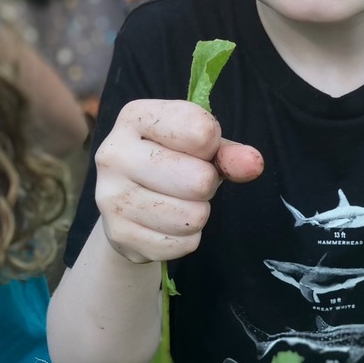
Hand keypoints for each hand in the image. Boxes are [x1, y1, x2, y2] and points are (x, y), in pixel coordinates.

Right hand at [95, 100, 263, 262]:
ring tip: (180, 202)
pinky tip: (168, 225)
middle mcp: (114, 153)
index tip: (202, 147)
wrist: (128, 206)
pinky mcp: (118, 235)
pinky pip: (182, 245)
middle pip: (198, 180)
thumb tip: (253, 163)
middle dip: (207, 185)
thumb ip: (229, 152)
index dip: (213, 144)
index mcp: (135, 117)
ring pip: (192, 217)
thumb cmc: (172, 163)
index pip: (200, 130)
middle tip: (191, 182)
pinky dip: (187, 239)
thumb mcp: (202, 147)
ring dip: (198, 214)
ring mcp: (110, 197)